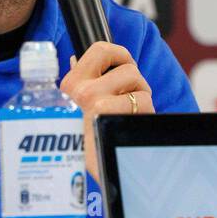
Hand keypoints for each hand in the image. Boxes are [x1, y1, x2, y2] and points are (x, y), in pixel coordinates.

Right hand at [59, 42, 154, 180]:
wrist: (87, 169)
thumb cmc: (83, 139)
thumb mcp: (72, 109)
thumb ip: (79, 83)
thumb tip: (76, 60)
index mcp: (70, 85)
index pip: (100, 49)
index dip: (120, 55)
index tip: (125, 65)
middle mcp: (80, 90)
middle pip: (128, 68)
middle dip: (136, 83)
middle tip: (130, 100)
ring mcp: (94, 101)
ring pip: (138, 83)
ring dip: (142, 98)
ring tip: (130, 115)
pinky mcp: (110, 113)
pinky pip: (143, 101)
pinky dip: (145, 113)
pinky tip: (132, 125)